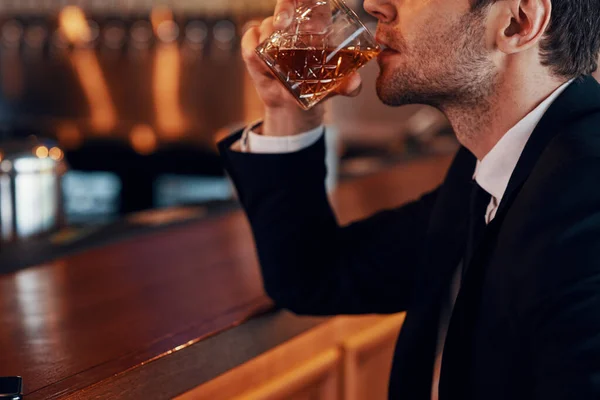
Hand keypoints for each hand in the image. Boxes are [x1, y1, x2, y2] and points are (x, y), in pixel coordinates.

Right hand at [241, 0, 363, 135]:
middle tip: (283, 24)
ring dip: (269, 38)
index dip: (301, 0)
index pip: (309, 0)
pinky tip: (261, 63)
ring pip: (267, 24)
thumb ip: (347, 85)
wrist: (292, 105)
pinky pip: (250, 39)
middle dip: (284, 8)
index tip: (308, 16)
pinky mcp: (255, 45)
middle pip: (286, 3)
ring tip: (276, 59)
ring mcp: (273, 33)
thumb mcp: (333, 87)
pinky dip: (253, 48)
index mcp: (317, 23)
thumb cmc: (316, 87)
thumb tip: (354, 83)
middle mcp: (293, 24)